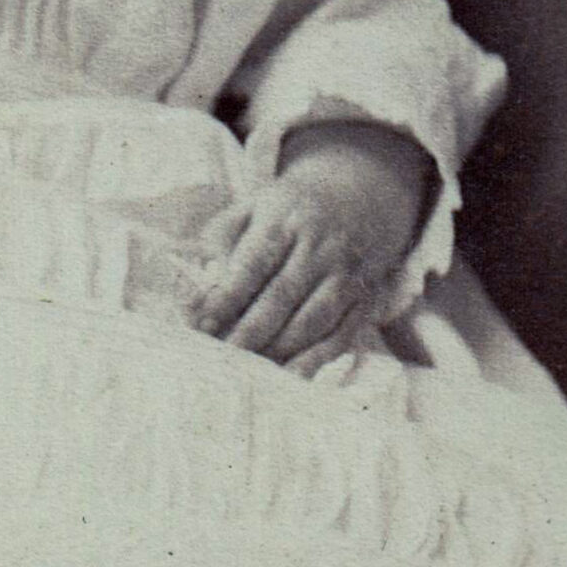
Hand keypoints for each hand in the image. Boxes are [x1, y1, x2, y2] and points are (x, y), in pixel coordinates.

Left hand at [192, 121, 430, 362]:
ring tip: (249, 370)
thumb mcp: (255, 203)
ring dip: (280, 349)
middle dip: (249, 332)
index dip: (226, 297)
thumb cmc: (292, 206)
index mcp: (285, 219)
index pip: (252, 263)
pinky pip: (343, 334)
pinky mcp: (367, 297)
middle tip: (221, 358)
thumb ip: (224, 235)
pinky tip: (293, 377)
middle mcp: (320, 246)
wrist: (363, 190)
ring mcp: (346, 273)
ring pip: (313, 320)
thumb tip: (203, 277)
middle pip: (282, 296)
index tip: (200, 325)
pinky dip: (318, 359)